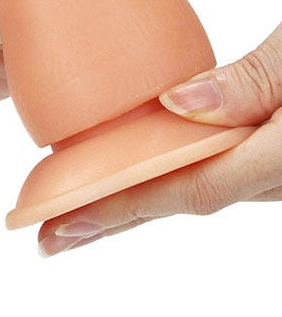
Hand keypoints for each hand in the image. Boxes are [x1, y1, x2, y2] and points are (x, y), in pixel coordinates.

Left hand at [38, 23, 281, 256]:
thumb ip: (252, 81)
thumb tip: (178, 103)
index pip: (190, 188)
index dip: (122, 207)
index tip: (64, 222)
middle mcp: (280, 174)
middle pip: (184, 199)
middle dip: (116, 218)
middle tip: (56, 235)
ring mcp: (279, 168)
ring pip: (199, 187)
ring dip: (142, 198)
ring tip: (87, 210)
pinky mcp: (276, 154)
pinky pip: (217, 169)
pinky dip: (173, 174)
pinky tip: (145, 170)